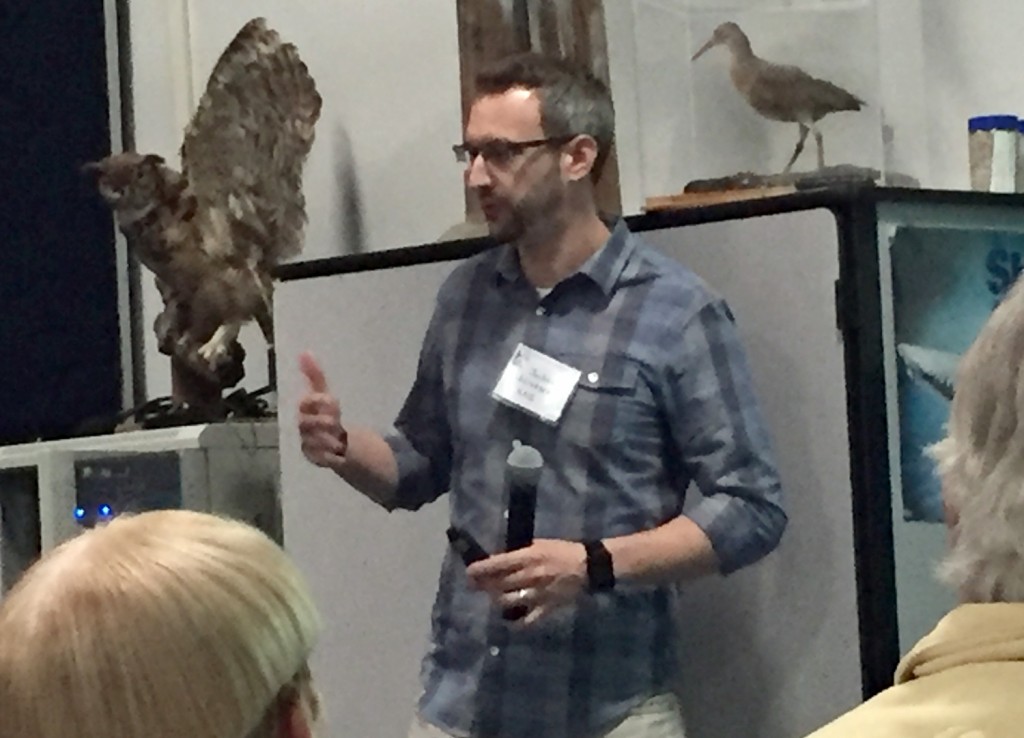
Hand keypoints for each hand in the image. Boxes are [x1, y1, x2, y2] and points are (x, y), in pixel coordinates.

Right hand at [297, 351, 347, 471]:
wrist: (333, 440)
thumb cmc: (325, 413)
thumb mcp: (325, 395)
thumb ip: (315, 376)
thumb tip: (305, 352)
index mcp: (305, 410)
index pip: (306, 403)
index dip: (319, 402)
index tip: (334, 404)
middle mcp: (302, 426)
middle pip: (307, 424)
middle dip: (322, 422)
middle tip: (336, 423)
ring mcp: (306, 443)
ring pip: (313, 441)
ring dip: (327, 439)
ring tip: (340, 440)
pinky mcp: (313, 458)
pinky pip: (320, 458)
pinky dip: (330, 455)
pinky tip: (339, 452)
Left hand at [466, 539, 587, 624]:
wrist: (587, 567)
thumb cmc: (562, 551)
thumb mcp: (539, 544)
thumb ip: (519, 552)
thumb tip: (499, 558)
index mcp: (528, 558)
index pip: (497, 564)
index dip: (480, 569)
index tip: (469, 572)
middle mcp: (529, 576)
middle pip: (498, 584)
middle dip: (482, 585)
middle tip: (474, 584)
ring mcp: (537, 594)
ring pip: (508, 602)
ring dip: (496, 599)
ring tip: (492, 597)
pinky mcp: (546, 608)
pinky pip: (527, 620)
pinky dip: (516, 622)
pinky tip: (509, 619)